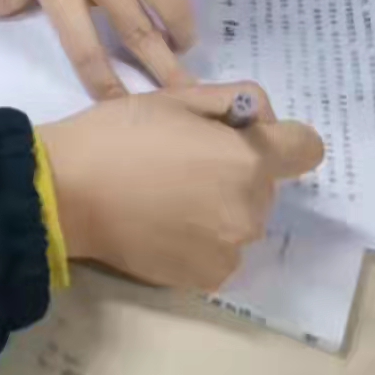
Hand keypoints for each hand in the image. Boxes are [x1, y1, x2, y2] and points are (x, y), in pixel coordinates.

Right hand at [37, 84, 324, 290]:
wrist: (68, 192)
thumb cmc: (118, 134)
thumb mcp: (173, 97)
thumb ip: (230, 100)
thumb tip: (257, 120)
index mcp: (247, 158)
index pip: (307, 148)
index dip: (281, 137)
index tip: (244, 137)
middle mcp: (251, 208)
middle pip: (266, 184)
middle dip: (236, 170)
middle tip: (182, 162)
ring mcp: (232, 249)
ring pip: (242, 219)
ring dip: (219, 207)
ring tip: (166, 196)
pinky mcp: (209, 278)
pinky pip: (222, 251)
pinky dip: (201, 240)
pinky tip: (162, 225)